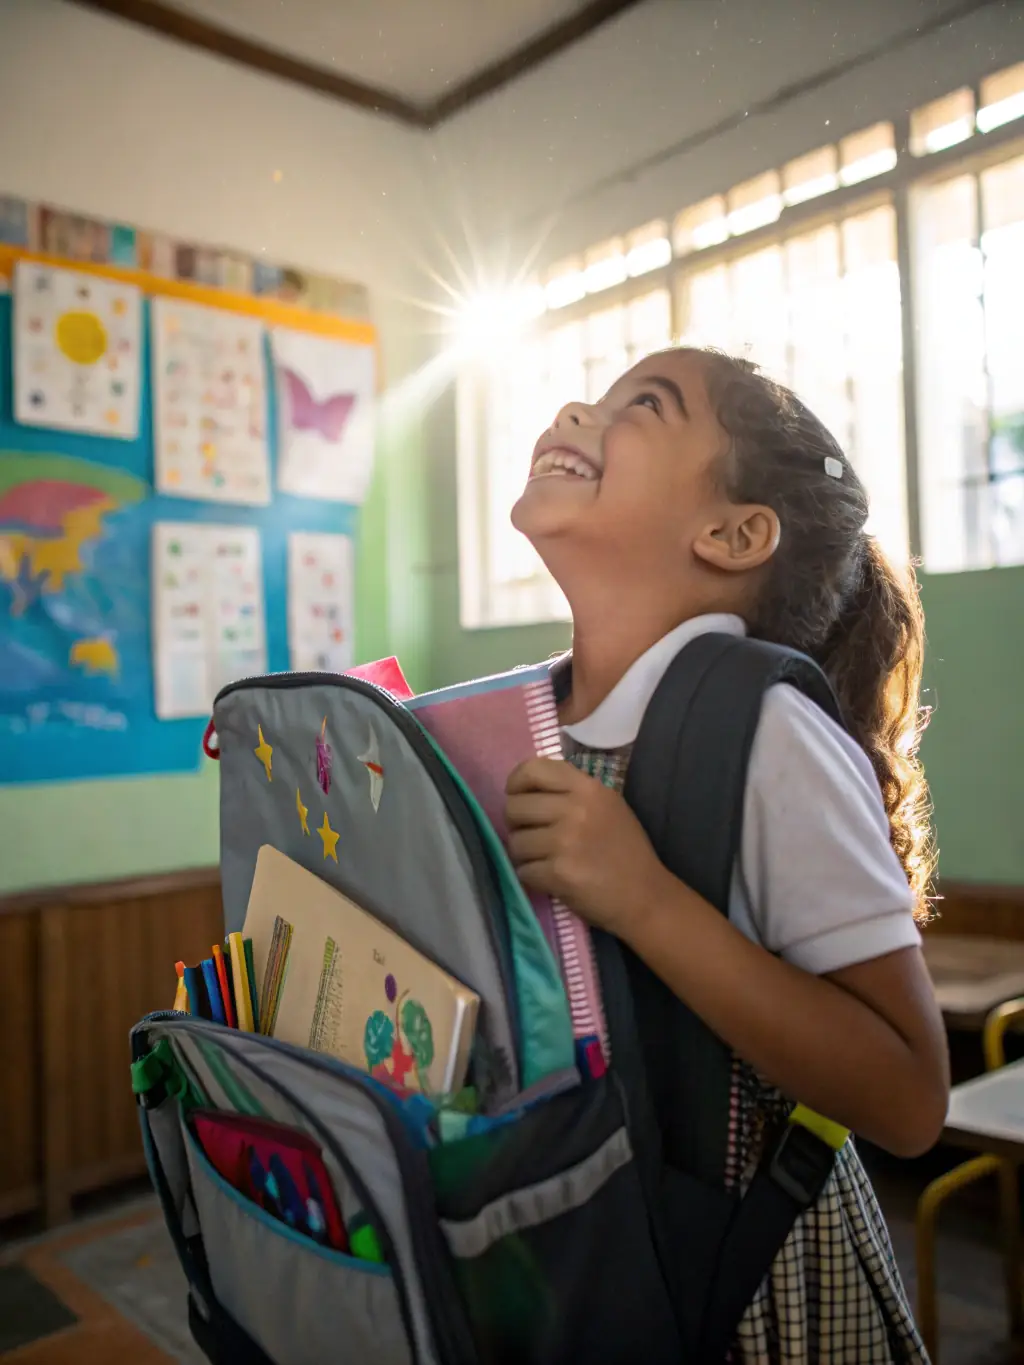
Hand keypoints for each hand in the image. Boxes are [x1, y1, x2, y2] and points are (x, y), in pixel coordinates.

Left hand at [505, 758, 667, 935]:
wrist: (645, 896)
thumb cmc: (625, 851)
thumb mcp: (607, 807)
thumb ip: (571, 793)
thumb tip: (525, 793)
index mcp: (588, 788)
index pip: (533, 770)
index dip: (516, 784)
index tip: (518, 798)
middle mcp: (576, 809)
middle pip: (515, 807)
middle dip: (517, 825)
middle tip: (532, 837)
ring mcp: (566, 841)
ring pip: (515, 842)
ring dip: (524, 856)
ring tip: (544, 861)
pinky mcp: (559, 872)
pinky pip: (522, 870)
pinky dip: (532, 878)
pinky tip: (550, 879)